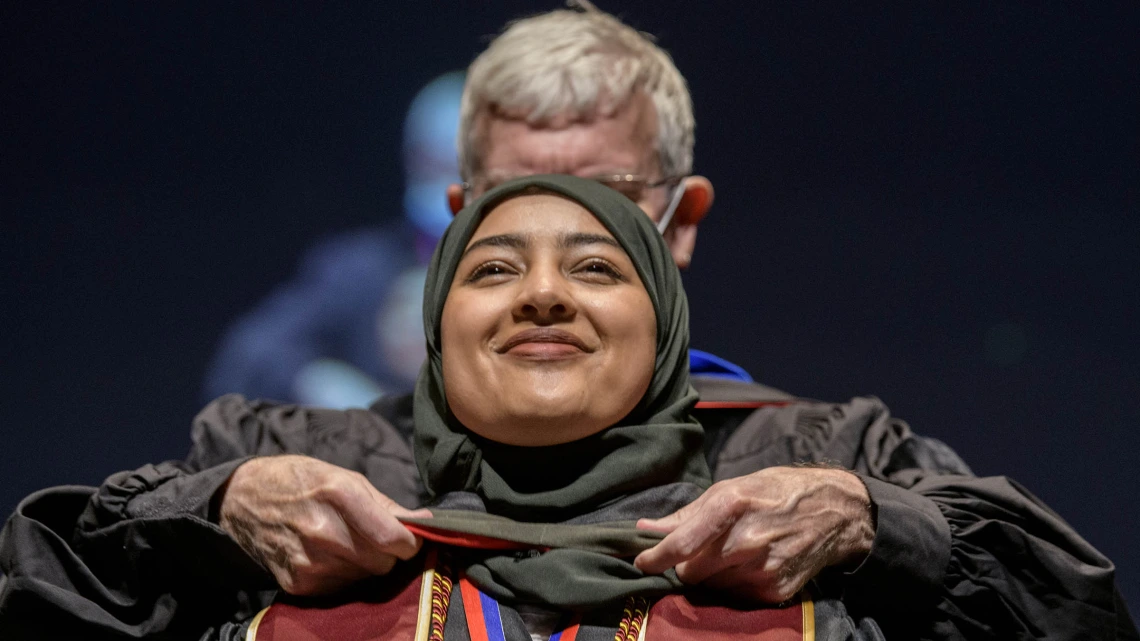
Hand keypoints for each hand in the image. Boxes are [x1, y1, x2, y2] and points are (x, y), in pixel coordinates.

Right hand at [218, 455, 429, 594]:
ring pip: (364, 577)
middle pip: (383, 562)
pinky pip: (341, 588)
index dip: (409, 542)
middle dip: (386, 552)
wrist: (244, 499)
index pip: (394, 539)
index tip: (408, 538)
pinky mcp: (297, 584)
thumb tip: (427, 522)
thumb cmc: (301, 481)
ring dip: (364, 564)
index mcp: (339, 495)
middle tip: (372, 537)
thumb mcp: (345, 477)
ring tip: (344, 542)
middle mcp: (323, 532)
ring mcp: (308, 561)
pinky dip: (342, 575)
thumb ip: (387, 505)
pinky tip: (327, 555)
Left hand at [634, 466, 872, 602]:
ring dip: (710, 575)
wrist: (833, 511)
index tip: (641, 562)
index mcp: (731, 506)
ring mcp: (762, 569)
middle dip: (686, 565)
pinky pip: (735, 596)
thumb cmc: (775, 492)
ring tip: (731, 553)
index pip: (681, 544)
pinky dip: (733, 584)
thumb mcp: (730, 487)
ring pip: (711, 587)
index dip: (655, 558)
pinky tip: (749, 565)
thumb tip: (645, 528)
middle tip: (699, 551)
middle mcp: (746, 540)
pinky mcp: (775, 590)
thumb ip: (686, 514)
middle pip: (690, 572)